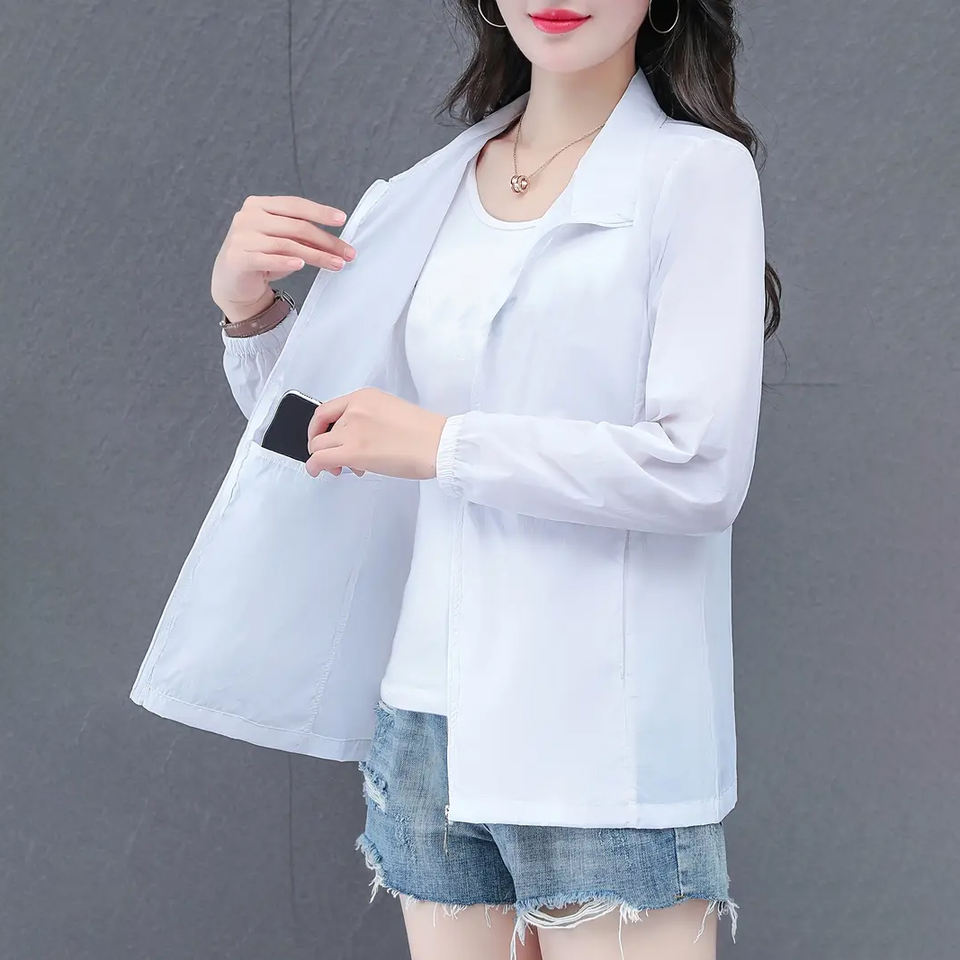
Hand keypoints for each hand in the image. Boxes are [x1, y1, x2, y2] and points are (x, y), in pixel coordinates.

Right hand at [211, 194, 357, 323]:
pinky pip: (267, 259)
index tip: (342, 220)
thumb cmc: (262, 257)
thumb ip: (301, 236)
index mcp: (259, 205)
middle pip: (295, 226)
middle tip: (348, 253)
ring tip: (337, 264)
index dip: (319, 211)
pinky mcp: (237, 258)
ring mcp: (241, 237)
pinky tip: (301, 265)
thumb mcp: (282, 242)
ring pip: (287, 244)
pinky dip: (285, 262)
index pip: (295, 205)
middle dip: (326, 241)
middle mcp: (248, 217)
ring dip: (316, 255)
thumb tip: (337, 244)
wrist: (232, 281)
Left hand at [305, 388, 447, 480]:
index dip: (319, 427)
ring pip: (319, 446)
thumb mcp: (392, 412)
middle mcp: (355, 409)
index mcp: (365, 396)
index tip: (322, 436)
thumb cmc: (425, 433)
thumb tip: (354, 440)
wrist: (439, 444)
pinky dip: (314, 467)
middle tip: (336, 459)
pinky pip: (319, 459)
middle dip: (326, 446)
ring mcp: (352, 430)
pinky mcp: (352, 451)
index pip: (327, 409)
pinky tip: (318, 472)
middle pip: (322, 430)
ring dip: (324, 458)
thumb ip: (368, 420)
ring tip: (339, 468)